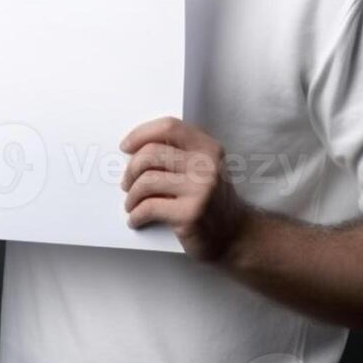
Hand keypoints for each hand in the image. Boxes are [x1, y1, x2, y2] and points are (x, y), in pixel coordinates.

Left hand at [120, 116, 251, 261]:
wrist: (235, 235)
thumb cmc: (211, 201)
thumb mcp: (204, 169)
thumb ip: (179, 154)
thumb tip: (135, 151)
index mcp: (208, 148)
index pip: (169, 127)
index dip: (141, 134)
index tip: (126, 146)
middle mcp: (206, 165)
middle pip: (151, 153)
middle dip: (131, 169)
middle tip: (127, 182)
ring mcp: (200, 190)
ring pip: (146, 181)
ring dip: (131, 195)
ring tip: (131, 203)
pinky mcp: (190, 214)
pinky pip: (148, 207)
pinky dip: (135, 215)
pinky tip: (135, 219)